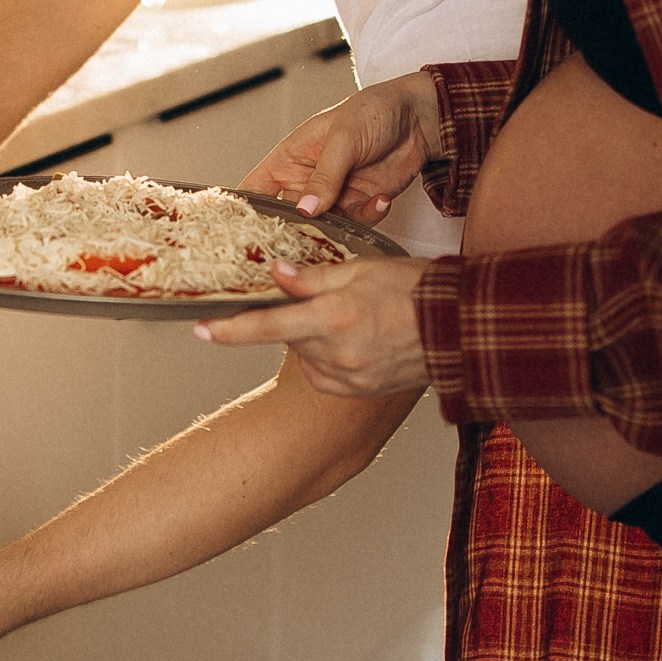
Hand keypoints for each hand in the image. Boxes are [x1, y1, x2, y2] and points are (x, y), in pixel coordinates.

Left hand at [195, 256, 429, 397]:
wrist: (462, 328)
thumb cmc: (418, 291)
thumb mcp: (364, 269)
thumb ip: (315, 277)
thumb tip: (277, 275)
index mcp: (335, 318)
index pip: (268, 325)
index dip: (229, 330)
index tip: (199, 330)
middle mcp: (337, 353)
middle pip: (289, 336)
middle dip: (299, 317)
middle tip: (332, 300)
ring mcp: (348, 378)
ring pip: (308, 354)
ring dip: (317, 336)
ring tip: (357, 320)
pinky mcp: (358, 391)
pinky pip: (327, 373)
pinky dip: (332, 356)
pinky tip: (360, 341)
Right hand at [239, 72, 439, 222]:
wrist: (417, 118)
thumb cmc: (372, 112)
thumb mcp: (344, 139)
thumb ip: (325, 176)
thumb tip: (304, 210)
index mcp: (289, 159)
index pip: (255, 189)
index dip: (245, 213)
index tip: (245, 235)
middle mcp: (305, 182)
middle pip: (287, 219)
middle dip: (295, 233)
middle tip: (305, 244)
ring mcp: (332, 196)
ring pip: (323, 228)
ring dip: (339, 228)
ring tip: (355, 214)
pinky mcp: (359, 205)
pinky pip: (356, 224)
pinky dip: (369, 217)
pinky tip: (381, 198)